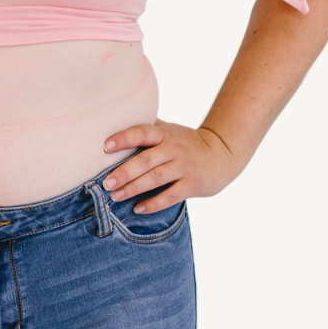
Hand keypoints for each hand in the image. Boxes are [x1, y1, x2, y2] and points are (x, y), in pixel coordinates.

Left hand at [101, 119, 242, 213]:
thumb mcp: (170, 130)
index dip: (123, 138)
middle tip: (106, 182)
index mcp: (165, 133)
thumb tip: (118, 119)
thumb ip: (149, 127)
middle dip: (124, 172)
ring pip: (155, 179)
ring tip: (116, 196)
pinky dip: (153, 204)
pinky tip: (138, 208)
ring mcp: (183, 167)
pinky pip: (170, 196)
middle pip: (145, 160)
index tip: (105, 146)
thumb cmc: (187, 142)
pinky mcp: (192, 184)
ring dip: (134, 188)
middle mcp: (173, 148)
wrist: (222, 154)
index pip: (142, 132)